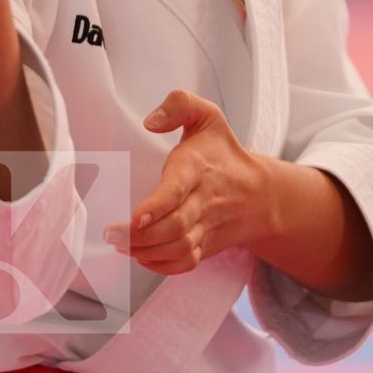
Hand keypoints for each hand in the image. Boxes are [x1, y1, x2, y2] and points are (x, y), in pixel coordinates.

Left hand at [105, 90, 271, 275]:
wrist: (261, 194)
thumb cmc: (223, 153)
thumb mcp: (207, 117)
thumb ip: (179, 105)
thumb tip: (150, 121)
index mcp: (198, 168)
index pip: (178, 190)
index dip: (157, 206)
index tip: (135, 216)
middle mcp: (204, 201)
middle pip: (175, 227)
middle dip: (140, 237)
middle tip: (110, 235)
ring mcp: (207, 226)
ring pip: (178, 249)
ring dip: (146, 253)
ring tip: (119, 246)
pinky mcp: (207, 245)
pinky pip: (187, 263)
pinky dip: (163, 266)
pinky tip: (141, 258)